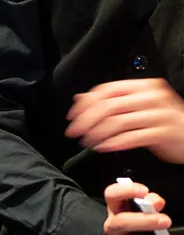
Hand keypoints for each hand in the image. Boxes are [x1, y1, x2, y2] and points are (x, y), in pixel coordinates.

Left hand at [65, 79, 183, 162]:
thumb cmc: (162, 121)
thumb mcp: (137, 106)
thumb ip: (112, 101)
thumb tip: (79, 99)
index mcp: (143, 86)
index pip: (106, 90)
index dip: (85, 104)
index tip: (72, 116)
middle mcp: (152, 97)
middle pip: (108, 106)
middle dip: (86, 120)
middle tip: (74, 132)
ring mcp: (159, 115)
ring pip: (118, 122)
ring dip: (97, 134)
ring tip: (87, 142)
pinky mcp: (163, 133)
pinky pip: (131, 138)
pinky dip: (113, 143)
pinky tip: (103, 147)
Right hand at [97, 181, 182, 234]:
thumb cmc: (134, 225)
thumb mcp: (138, 211)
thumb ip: (149, 202)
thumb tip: (156, 202)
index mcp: (115, 208)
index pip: (112, 194)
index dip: (126, 191)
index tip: (144, 191)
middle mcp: (111, 226)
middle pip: (122, 221)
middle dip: (145, 221)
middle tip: (165, 221)